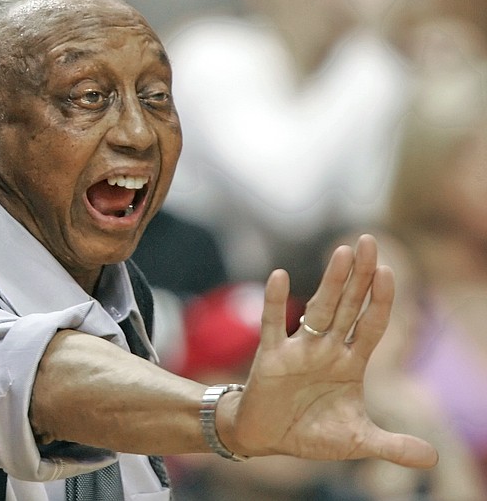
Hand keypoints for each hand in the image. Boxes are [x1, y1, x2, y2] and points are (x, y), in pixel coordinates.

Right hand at [218, 234, 437, 467]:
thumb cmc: (311, 433)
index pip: (371, 325)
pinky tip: (279, 276)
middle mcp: (327, 349)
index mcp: (350, 364)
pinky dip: (274, 301)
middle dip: (360, 276)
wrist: (266, 437)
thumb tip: (433, 459)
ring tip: (342, 251)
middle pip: (348, 306)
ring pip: (318, 309)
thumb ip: (392, 446)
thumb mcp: (356, 442)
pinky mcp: (271, 356)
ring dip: (331, 282)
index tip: (389, 272)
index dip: (381, 301)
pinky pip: (272, 324)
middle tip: (369, 241)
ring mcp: (299, 349)